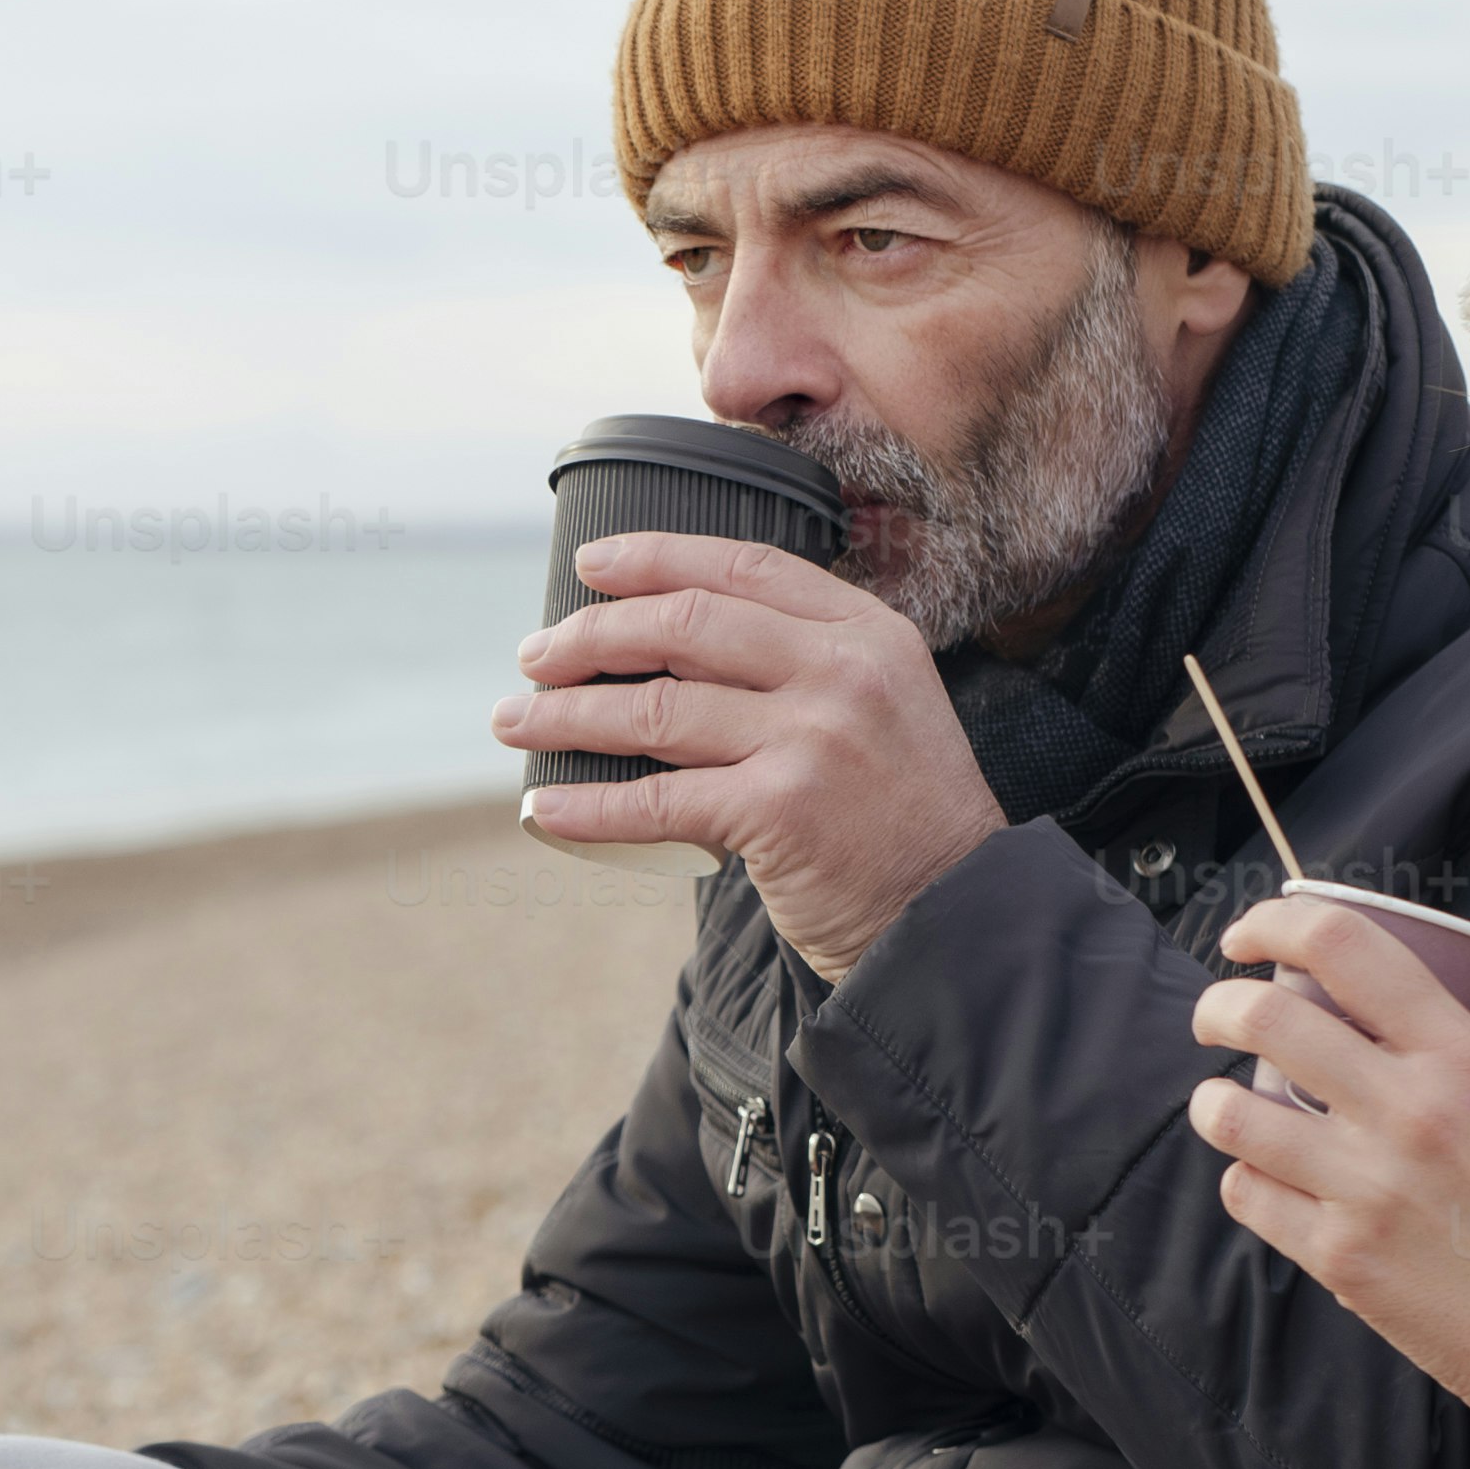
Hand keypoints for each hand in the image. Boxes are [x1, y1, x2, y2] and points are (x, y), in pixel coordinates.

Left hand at [503, 527, 1006, 981]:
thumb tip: (678, 644)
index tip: (592, 565)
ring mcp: (811, 738)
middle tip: (535, 654)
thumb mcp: (882, 704)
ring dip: (567, 715)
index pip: (743, 566)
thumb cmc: (902, 817)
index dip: (656, 557)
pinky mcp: (779, 811)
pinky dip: (585, 806)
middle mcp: (841, 671)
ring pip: (654, 710)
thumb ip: (807, 664)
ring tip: (516, 720)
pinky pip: (654, 800)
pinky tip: (542, 805)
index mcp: (866, 632)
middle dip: (591, 634)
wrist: (954, 911)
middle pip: (683, 625)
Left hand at [1183, 891, 1469, 1418]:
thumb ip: (1439, 1057)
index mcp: (1462, 1053)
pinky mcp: (1338, 1256)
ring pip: (1230, 1111)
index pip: (1342, 944)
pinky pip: (1244, 1192)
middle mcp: (1408, 1107)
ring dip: (1216, 1102)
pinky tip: (1268, 1181)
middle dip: (1216, 1010)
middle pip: (1262, 1016)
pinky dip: (1246, 1180)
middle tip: (1216, 1022)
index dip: (1274, 925)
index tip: (1246, 939)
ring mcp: (1366, 1184)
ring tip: (1230, 1107)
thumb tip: (1352, 1022)